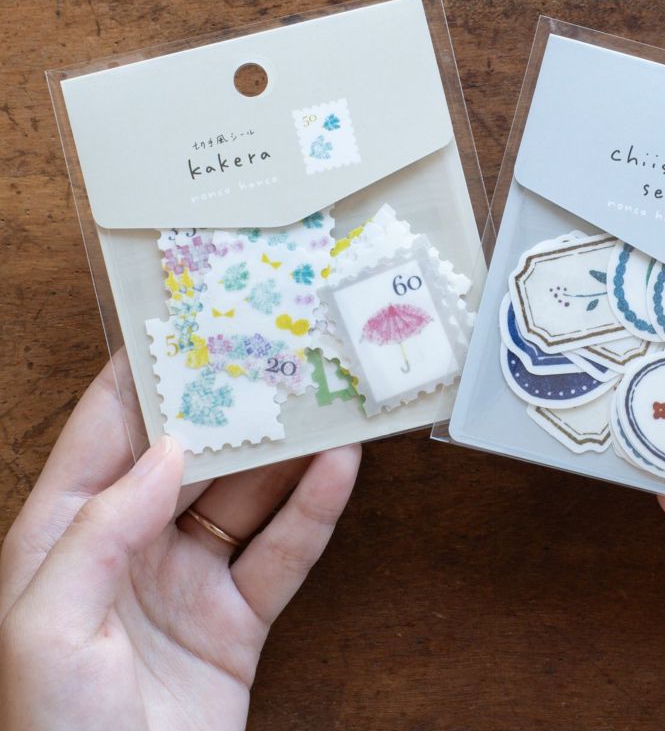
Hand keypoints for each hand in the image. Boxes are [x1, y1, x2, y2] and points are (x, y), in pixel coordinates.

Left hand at [0, 357, 359, 730]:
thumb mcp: (45, 625)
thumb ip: (101, 527)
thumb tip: (168, 449)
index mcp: (64, 537)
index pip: (104, 432)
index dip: (141, 372)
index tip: (183, 319)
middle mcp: (130, 546)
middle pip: (191, 453)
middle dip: (231, 401)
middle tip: (273, 348)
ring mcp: (188, 581)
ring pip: (246, 494)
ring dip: (285, 448)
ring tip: (322, 397)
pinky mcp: (238, 618)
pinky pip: (283, 552)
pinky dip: (315, 510)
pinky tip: (340, 468)